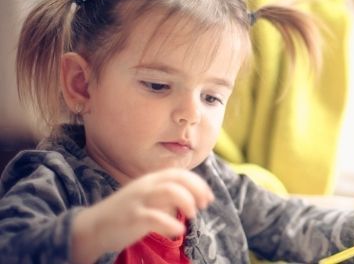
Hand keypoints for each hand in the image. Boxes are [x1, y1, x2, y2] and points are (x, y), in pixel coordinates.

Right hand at [71, 168, 213, 263]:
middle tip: (203, 206)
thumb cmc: (126, 214)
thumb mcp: (148, 199)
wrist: (93, 227)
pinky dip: (170, 223)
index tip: (208, 198)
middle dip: (197, 190)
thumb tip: (192, 200)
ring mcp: (139, 200)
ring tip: (192, 215)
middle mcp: (146, 186)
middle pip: (178, 179)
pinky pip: (154, 217)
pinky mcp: (132, 217)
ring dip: (187, 201)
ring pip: (170, 191)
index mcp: (151, 180)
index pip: (180, 174)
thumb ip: (168, 197)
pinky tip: (178, 230)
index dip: (198, 184)